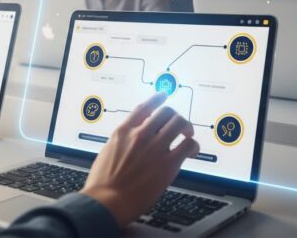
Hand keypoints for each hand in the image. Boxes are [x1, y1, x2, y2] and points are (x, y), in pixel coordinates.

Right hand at [80, 93, 198, 226]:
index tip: (164, 95)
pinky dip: (193, 146)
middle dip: (175, 117)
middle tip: (180, 125)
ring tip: (188, 136)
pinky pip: (188, 145)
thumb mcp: (108, 152)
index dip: (157, 98)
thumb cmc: (103, 183)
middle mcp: (140, 134)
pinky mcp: (168, 163)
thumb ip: (122, 141)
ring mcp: (155, 147)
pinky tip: (192, 152)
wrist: (106, 201)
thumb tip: (131, 139)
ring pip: (180, 123)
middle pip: (166, 112)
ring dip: (187, 128)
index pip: (145, 106)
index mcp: (123, 131)